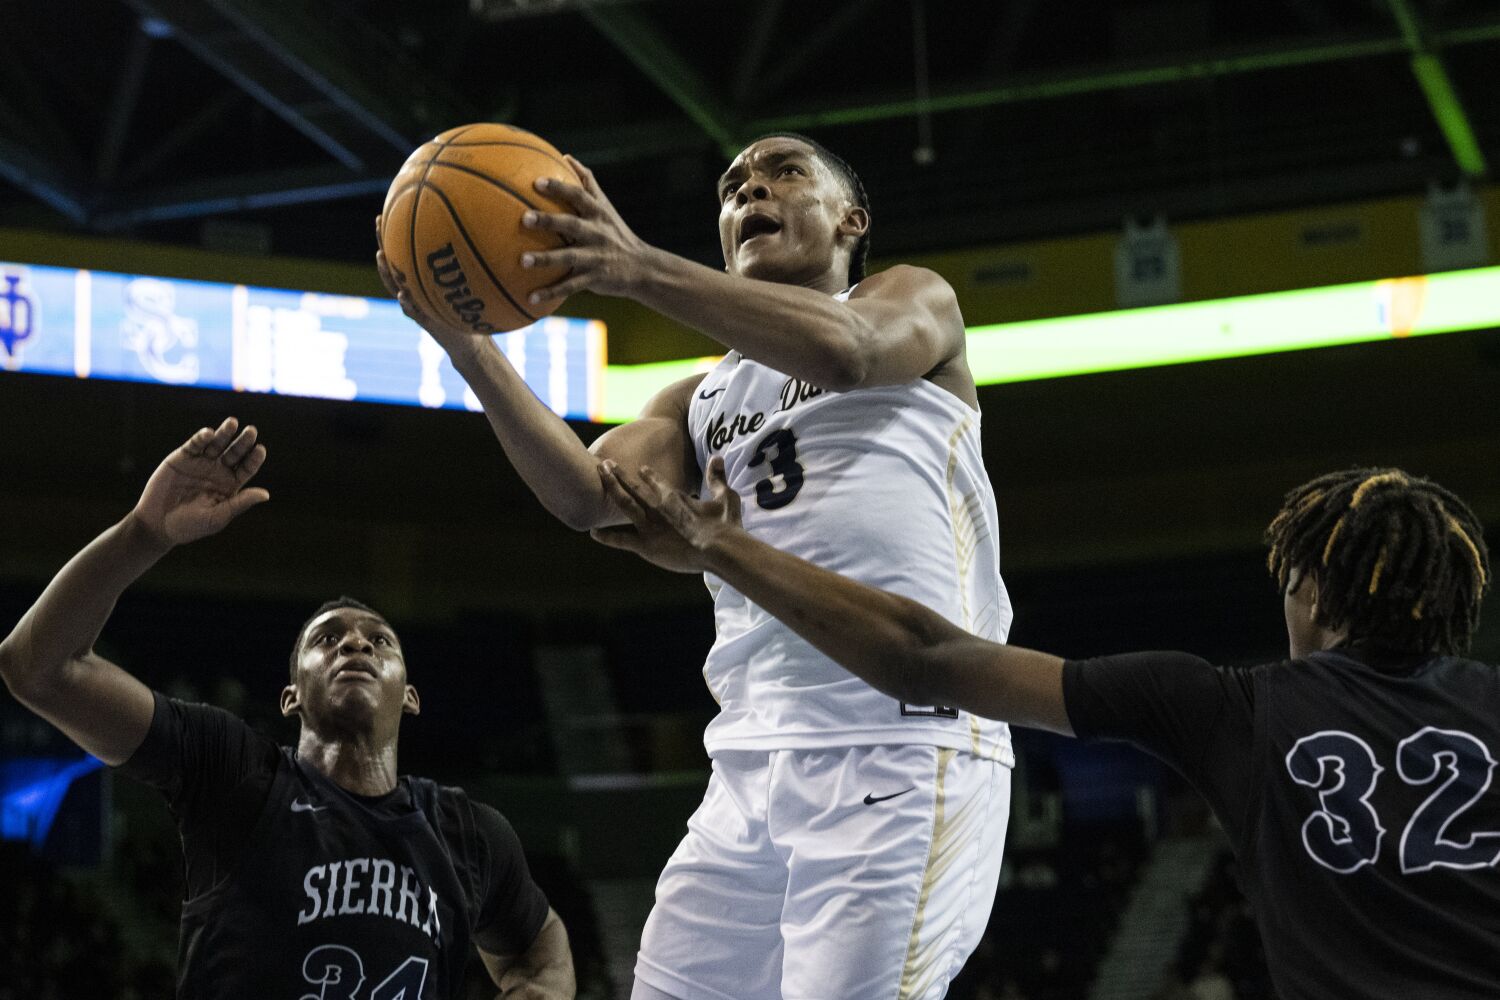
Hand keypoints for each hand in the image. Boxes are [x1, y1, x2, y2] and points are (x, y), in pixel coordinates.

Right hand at [130, 418, 269, 546]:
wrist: (157, 525)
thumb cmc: (190, 526)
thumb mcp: (218, 516)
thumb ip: (240, 503)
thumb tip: (266, 495)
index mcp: (230, 485)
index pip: (247, 468)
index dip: (254, 458)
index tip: (260, 450)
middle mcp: (218, 471)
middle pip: (235, 453)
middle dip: (243, 442)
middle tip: (251, 431)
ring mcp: (200, 463)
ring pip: (216, 444)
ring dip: (224, 433)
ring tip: (233, 423)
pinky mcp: (182, 458)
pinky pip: (194, 445)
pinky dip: (201, 438)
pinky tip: (208, 434)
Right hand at [374, 219, 478, 361]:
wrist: (468, 343)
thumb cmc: (467, 312)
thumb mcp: (466, 287)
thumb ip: (465, 269)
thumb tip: (480, 238)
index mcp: (420, 280)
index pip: (403, 254)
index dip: (392, 235)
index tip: (385, 213)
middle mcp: (414, 290)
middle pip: (393, 265)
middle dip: (385, 243)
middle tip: (378, 223)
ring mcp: (417, 306)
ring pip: (396, 287)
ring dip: (388, 272)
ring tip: (381, 256)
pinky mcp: (425, 322)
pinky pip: (413, 312)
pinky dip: (407, 304)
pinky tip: (403, 295)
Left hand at [520, 156, 655, 304]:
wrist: (642, 267)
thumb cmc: (616, 232)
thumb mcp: (606, 207)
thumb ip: (587, 182)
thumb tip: (565, 156)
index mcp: (597, 213)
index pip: (578, 196)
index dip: (559, 188)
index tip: (537, 182)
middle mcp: (597, 233)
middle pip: (571, 224)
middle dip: (549, 221)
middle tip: (524, 218)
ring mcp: (596, 257)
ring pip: (569, 257)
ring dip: (546, 259)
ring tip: (523, 261)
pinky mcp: (595, 279)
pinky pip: (570, 286)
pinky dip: (551, 292)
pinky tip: (530, 297)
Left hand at [590, 457, 741, 572]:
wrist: (718, 547)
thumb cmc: (724, 524)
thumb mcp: (725, 497)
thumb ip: (717, 478)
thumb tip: (717, 456)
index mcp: (675, 498)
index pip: (657, 483)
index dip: (648, 476)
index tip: (639, 468)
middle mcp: (657, 507)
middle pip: (634, 488)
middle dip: (618, 475)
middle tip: (605, 463)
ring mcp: (649, 525)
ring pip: (624, 504)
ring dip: (611, 489)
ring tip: (598, 476)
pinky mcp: (645, 545)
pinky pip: (621, 539)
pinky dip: (607, 536)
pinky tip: (592, 532)